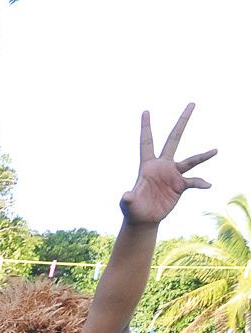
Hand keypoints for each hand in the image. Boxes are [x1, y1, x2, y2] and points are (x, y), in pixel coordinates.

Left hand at [120, 104, 212, 225]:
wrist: (144, 219)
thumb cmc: (133, 209)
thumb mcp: (128, 203)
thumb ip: (127, 198)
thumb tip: (126, 195)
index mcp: (147, 165)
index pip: (146, 142)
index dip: (145, 127)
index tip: (145, 111)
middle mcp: (162, 165)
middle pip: (173, 139)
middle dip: (181, 122)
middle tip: (191, 104)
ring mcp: (173, 174)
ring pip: (190, 160)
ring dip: (202, 156)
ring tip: (215, 150)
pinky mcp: (180, 185)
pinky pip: (194, 181)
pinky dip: (201, 183)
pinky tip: (207, 185)